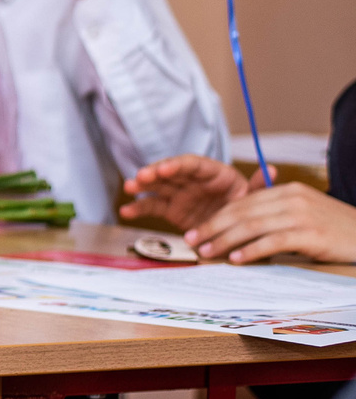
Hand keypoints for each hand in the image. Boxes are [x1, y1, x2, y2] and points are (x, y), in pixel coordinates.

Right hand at [120, 154, 247, 232]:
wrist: (242, 233)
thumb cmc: (250, 211)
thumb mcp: (256, 200)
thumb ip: (259, 187)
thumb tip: (271, 170)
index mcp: (215, 174)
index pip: (193, 165)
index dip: (177, 165)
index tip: (164, 169)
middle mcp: (194, 181)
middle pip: (171, 172)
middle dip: (154, 173)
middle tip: (140, 177)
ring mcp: (181, 195)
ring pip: (158, 186)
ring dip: (143, 185)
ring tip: (129, 187)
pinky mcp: (172, 210)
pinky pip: (153, 207)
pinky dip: (139, 208)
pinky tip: (126, 211)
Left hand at [187, 179, 355, 264]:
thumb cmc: (334, 230)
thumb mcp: (303, 214)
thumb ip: (274, 215)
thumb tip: (237, 229)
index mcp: (287, 190)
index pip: (242, 203)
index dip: (215, 217)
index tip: (194, 230)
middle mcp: (292, 198)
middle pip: (242, 212)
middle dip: (212, 228)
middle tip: (191, 242)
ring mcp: (302, 215)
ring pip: (252, 225)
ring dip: (224, 240)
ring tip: (206, 252)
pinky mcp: (312, 234)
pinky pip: (274, 241)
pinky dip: (252, 249)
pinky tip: (236, 258)